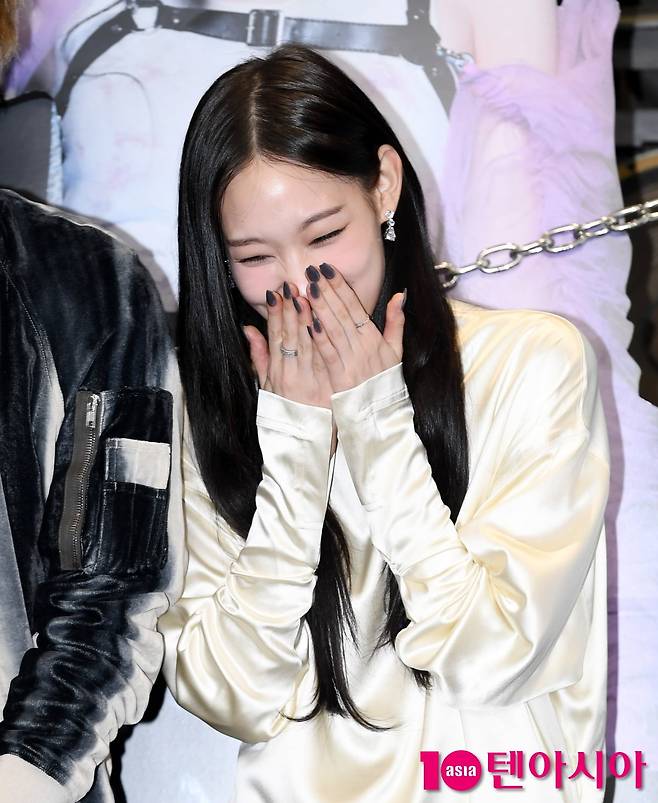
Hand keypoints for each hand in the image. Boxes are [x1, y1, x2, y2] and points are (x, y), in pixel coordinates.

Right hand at [242, 283, 333, 408]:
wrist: (302, 442)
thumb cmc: (284, 411)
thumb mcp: (267, 386)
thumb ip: (260, 356)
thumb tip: (249, 329)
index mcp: (277, 373)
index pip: (276, 337)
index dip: (276, 315)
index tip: (276, 294)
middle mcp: (292, 375)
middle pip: (292, 337)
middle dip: (292, 310)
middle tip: (292, 286)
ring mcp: (311, 381)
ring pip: (309, 344)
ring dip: (308, 319)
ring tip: (308, 295)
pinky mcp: (328, 387)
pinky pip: (326, 360)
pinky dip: (324, 341)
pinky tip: (325, 323)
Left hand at [303, 263, 405, 393]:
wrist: (382, 412)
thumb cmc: (385, 380)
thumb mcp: (396, 350)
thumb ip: (396, 321)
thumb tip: (400, 295)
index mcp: (374, 337)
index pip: (355, 306)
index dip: (341, 286)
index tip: (327, 268)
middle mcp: (363, 346)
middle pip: (342, 314)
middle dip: (327, 291)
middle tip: (312, 272)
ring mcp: (352, 361)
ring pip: (334, 330)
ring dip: (321, 309)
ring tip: (308, 290)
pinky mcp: (341, 377)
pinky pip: (329, 354)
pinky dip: (321, 339)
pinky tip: (309, 323)